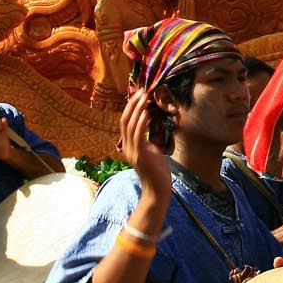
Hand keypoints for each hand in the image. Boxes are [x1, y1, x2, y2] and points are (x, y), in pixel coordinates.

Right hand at [118, 87, 172, 201]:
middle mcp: (127, 148)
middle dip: (133, 104)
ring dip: (138, 110)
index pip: (126, 123)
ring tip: (145, 97)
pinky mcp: (140, 156)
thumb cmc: (157, 174)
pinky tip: (147, 113)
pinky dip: (141, 123)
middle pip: (125, 121)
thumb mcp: (152, 155)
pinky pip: (138, 135)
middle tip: (142, 91)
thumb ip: (149, 145)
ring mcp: (132, 152)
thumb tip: (151, 138)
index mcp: (129, 146)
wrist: (157, 191)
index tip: (140, 96)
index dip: (131, 108)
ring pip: (130, 125)